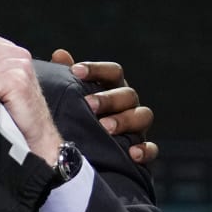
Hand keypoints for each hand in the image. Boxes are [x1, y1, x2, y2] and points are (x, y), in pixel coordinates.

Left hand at [51, 49, 159, 164]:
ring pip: (142, 116)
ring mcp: (137, 127)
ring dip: (124, 121)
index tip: (76, 71)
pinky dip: (144, 150)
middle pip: (128, 94)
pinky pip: (151, 148)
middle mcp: (128, 105)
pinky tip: (131, 154)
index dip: (96, 70)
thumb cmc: (80, 119)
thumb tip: (60, 54)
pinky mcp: (142, 150)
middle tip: (89, 105)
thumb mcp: (73, 99)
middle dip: (109, 98)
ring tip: (105, 128)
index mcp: (113, 89)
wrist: (84, 157)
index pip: (113, 72)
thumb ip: (67, 78)